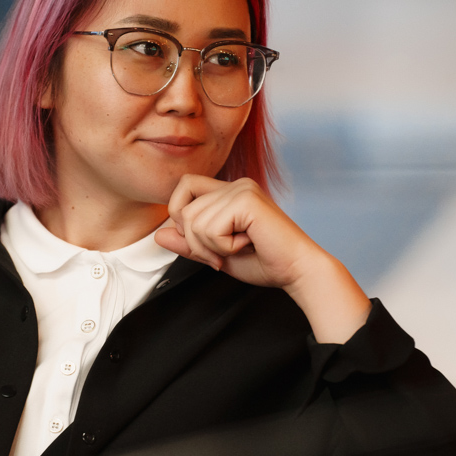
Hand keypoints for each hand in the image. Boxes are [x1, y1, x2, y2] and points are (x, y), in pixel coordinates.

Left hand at [154, 175, 371, 342]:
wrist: (297, 271)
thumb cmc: (264, 262)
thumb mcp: (216, 254)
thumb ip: (189, 243)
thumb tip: (159, 234)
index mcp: (229, 192)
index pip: (184, 187)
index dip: (181, 216)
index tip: (205, 245)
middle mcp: (235, 184)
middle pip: (183, 208)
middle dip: (194, 242)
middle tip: (221, 256)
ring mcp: (242, 189)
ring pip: (193, 220)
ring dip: (210, 246)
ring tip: (237, 249)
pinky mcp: (247, 201)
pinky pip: (210, 227)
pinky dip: (223, 246)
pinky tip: (246, 245)